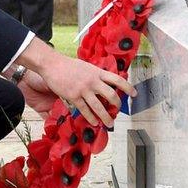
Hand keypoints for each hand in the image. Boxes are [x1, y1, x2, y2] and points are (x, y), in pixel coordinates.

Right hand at [19, 38, 135, 127]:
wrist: (53, 64)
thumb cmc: (68, 65)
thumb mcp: (86, 67)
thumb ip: (95, 75)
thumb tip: (103, 82)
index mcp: (97, 72)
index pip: (117, 80)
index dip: (128, 87)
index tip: (134, 94)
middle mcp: (93, 81)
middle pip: (111, 95)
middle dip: (117, 105)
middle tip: (117, 111)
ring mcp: (83, 89)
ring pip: (99, 106)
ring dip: (105, 117)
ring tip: (109, 123)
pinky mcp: (73, 96)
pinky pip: (85, 110)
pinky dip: (90, 117)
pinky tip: (94, 122)